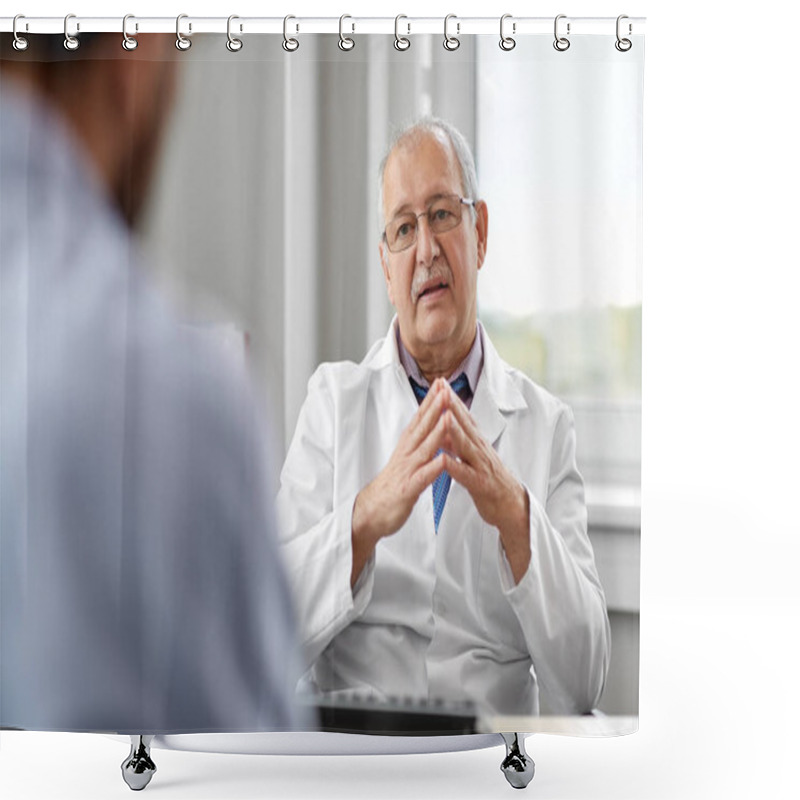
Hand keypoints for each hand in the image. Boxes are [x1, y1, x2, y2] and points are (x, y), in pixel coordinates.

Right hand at [350, 378, 448, 584]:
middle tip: (445, 387)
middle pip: (421, 427)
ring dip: (437, 432)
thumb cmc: (389, 489)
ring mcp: (406, 471)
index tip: (441, 384)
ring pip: (424, 448)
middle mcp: (406, 455)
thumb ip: (416, 446)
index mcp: (406, 448)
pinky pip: (422, 478)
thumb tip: (427, 429)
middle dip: (434, 407)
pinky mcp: (407, 490)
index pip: (420, 420)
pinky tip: (444, 460)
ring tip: (448, 416)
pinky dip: (433, 469)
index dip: (430, 401)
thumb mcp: (404, 462)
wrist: (368, 514)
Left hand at [439, 386, 530, 583]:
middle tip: (442, 387)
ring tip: (443, 415)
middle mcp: (481, 450)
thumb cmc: (489, 481)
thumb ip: (459, 442)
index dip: (452, 399)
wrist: (512, 507)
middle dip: (452, 405)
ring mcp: (482, 466)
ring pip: (467, 446)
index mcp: (478, 443)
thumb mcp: (473, 457)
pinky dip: (456, 467)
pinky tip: (444, 460)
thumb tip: (444, 426)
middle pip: (465, 424)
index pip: (464, 416)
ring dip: (455, 431)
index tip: (440, 382)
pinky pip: (467, 475)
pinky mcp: (482, 485)